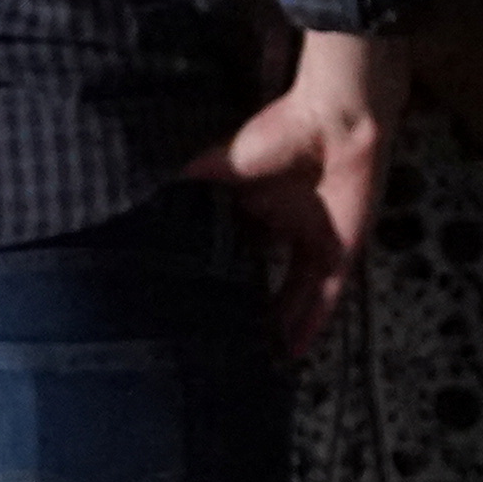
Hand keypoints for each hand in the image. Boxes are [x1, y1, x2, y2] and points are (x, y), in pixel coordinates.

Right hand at [187, 30, 387, 360]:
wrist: (334, 123)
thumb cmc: (280, 134)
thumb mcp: (221, 162)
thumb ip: (188, 181)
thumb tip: (141, 194)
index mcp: (257, 210)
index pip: (234, 252)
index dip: (219, 278)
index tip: (195, 305)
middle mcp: (284, 230)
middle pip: (264, 279)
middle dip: (249, 308)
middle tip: (226, 342)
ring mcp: (314, 243)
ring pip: (294, 296)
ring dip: (279, 326)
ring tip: (258, 358)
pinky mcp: (341, 253)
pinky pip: (326, 298)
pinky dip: (311, 323)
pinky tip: (295, 349)